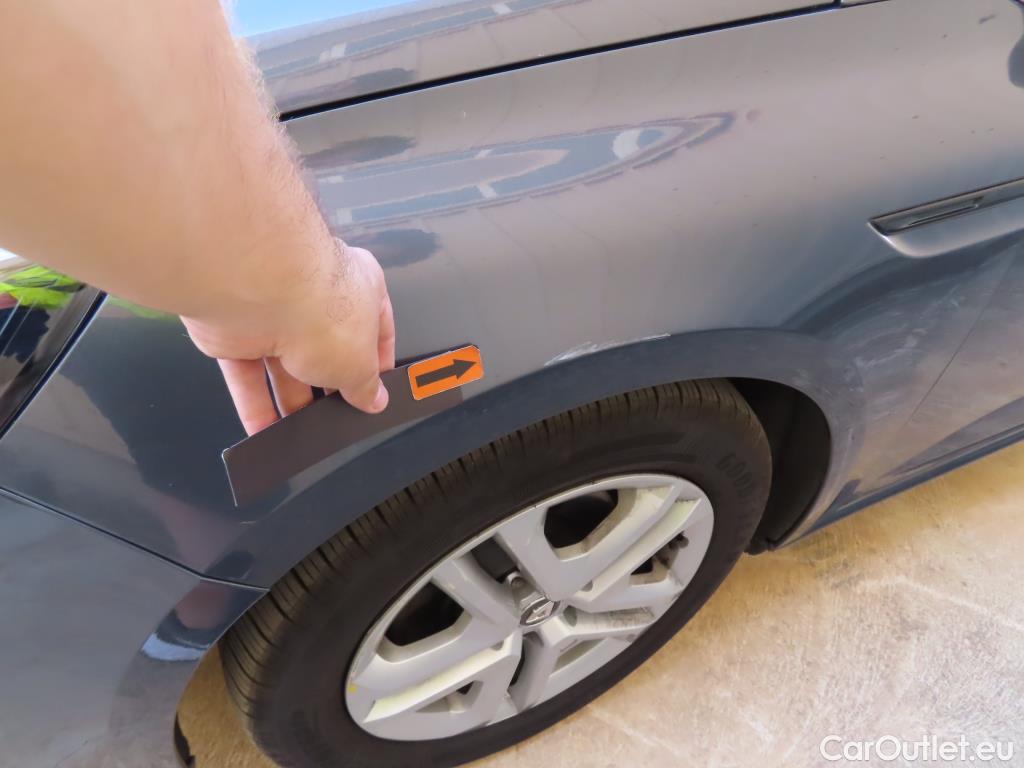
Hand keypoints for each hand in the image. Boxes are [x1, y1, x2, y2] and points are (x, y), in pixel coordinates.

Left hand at [183, 241, 394, 434]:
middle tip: (337, 414)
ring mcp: (273, 312)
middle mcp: (314, 295)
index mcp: (359, 289)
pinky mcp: (237, 332)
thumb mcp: (362, 363)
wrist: (261, 293)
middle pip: (325, 351)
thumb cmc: (321, 308)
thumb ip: (366, 385)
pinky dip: (254, 404)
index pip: (374, 328)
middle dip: (329, 386)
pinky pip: (247, 375)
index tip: (374, 391)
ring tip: (301, 430)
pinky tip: (264, 430)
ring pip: (283, 366)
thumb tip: (372, 398)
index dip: (375, 363)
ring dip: (290, 401)